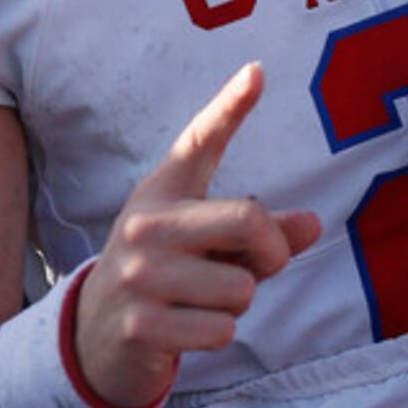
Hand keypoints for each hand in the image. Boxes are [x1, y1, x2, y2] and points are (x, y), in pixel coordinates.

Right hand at [72, 66, 318, 407]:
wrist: (94, 335)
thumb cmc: (167, 278)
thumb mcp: (207, 246)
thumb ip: (259, 234)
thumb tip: (313, 224)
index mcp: (162, 193)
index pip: (200, 142)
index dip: (230, 106)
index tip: (259, 71)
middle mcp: (146, 225)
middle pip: (249, 221)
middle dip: (271, 253)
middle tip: (254, 268)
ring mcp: (138, 276)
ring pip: (241, 290)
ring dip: (235, 306)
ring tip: (198, 302)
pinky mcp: (140, 325)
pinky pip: (221, 331)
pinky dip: (215, 336)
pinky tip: (183, 330)